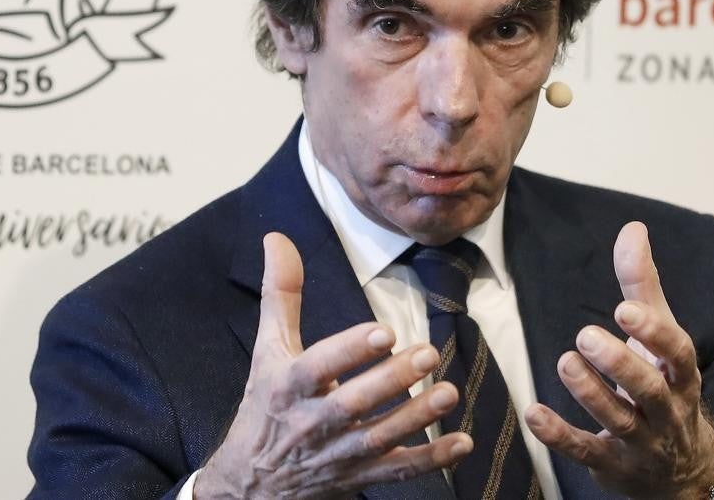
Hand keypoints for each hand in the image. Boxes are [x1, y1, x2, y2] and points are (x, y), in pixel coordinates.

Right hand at [194, 232, 472, 498]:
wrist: (251, 484)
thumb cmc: (265, 406)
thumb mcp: (268, 350)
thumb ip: (280, 294)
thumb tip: (277, 238)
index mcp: (288, 387)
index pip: (317, 368)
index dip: (348, 351)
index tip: (383, 331)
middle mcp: (312, 423)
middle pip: (352, 404)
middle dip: (391, 379)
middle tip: (428, 352)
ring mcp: (337, 455)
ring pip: (379, 438)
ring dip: (417, 417)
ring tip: (450, 392)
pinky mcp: (359, 477)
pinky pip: (396, 471)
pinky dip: (430, 461)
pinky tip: (462, 443)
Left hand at [525, 222, 713, 499]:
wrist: (683, 471)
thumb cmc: (665, 385)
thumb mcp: (659, 338)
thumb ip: (643, 285)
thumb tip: (632, 228)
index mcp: (680, 373)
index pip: (677, 352)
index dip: (654, 332)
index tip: (625, 309)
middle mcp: (667, 409)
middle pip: (649, 389)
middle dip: (620, 363)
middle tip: (586, 336)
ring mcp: (641, 441)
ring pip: (618, 420)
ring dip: (590, 394)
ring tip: (565, 362)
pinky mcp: (612, 464)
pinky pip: (586, 451)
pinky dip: (560, 435)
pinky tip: (534, 414)